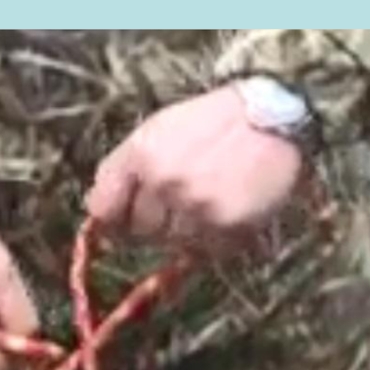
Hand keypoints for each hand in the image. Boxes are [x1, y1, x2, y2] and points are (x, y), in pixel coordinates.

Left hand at [86, 83, 301, 249]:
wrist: (274, 117)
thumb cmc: (212, 123)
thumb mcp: (158, 130)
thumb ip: (123, 170)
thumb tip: (95, 214)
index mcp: (140, 155)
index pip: (103, 210)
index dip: (113, 221)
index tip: (124, 222)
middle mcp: (163, 182)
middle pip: (140, 231)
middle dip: (155, 224)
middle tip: (183, 203)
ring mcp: (195, 206)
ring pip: (173, 244)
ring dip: (186, 233)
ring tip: (208, 204)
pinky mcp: (226, 226)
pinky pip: (206, 251)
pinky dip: (213, 241)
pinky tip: (226, 213)